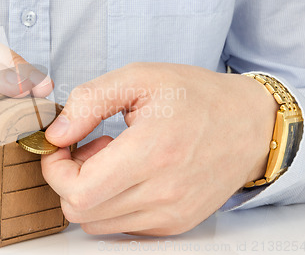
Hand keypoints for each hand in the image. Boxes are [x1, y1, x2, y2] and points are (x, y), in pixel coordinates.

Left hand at [41, 63, 276, 235]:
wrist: (249, 124)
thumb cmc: (196, 96)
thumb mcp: (139, 78)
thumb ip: (89, 102)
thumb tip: (55, 134)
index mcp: (152, 153)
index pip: (78, 192)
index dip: (55, 170)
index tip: (60, 146)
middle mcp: (163, 193)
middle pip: (81, 212)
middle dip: (68, 179)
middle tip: (87, 147)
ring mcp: (171, 214)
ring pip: (98, 223)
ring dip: (90, 192)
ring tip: (112, 158)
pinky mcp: (177, 223)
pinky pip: (122, 226)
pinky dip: (112, 203)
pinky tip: (129, 174)